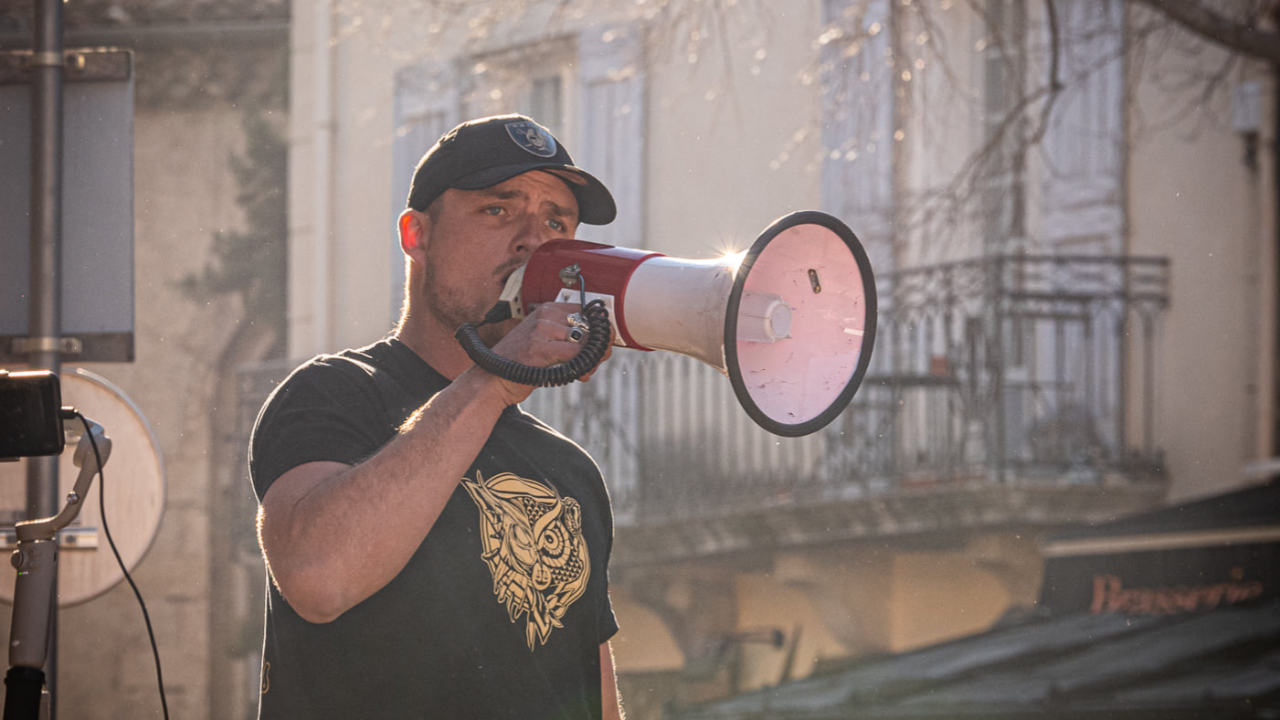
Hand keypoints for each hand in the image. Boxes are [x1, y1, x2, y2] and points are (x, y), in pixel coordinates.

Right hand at [476, 302, 612, 403]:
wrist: (492, 378)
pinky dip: (584, 367)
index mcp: (546, 309)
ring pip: (585, 341)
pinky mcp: (540, 348)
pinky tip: (580, 375)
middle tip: (598, 361)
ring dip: (593, 359)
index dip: (599, 330)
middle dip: (600, 346)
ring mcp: (541, 330)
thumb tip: (602, 341)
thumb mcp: (543, 340)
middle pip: (589, 326)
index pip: (586, 312)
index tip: (603, 345)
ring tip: (587, 370)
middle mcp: (544, 315)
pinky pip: (576, 355)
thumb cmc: (520, 362)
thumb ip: (567, 336)